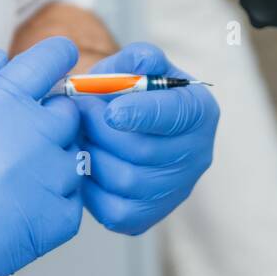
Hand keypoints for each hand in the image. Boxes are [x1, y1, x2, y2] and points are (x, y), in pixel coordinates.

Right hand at [0, 38, 83, 275]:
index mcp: (0, 100)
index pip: (53, 58)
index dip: (56, 58)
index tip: (55, 66)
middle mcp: (33, 134)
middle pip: (68, 112)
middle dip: (47, 121)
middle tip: (7, 149)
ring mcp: (49, 179)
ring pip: (72, 158)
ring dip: (49, 167)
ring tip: (2, 188)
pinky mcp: (57, 222)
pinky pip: (71, 202)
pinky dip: (49, 206)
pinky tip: (10, 215)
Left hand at [73, 42, 219, 234]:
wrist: (124, 126)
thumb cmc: (128, 92)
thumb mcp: (134, 66)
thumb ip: (137, 58)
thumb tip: (139, 62)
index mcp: (198, 110)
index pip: (176, 115)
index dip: (142, 113)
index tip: (111, 111)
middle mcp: (197, 153)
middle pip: (144, 150)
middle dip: (101, 130)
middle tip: (78, 111)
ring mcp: (175, 190)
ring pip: (126, 180)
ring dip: (92, 155)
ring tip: (77, 135)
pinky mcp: (149, 216)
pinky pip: (114, 211)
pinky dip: (90, 189)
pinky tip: (82, 164)